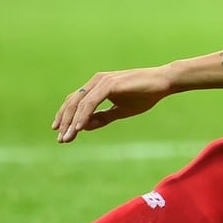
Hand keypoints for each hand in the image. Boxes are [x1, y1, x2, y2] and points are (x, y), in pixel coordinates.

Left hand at [51, 66, 172, 142]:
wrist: (162, 83)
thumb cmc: (144, 95)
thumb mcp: (120, 111)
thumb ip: (102, 117)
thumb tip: (83, 127)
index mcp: (97, 86)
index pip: (75, 102)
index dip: (66, 117)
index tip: (61, 134)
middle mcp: (96, 82)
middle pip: (73, 102)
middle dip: (65, 122)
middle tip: (61, 139)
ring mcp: (102, 82)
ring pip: (79, 103)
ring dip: (71, 122)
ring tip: (67, 137)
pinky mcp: (109, 84)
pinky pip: (91, 102)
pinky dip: (83, 115)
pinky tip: (79, 128)